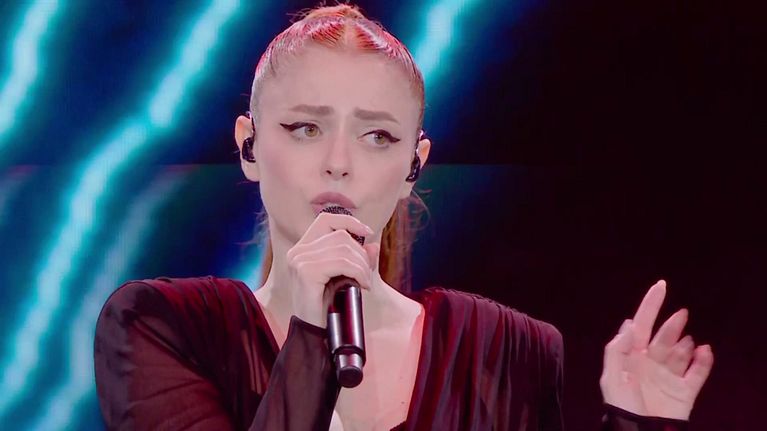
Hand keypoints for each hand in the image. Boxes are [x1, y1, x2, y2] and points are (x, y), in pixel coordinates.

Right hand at [285, 211, 379, 327]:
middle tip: (367, 275)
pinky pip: (342, 263)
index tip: (368, 232)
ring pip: (344, 249)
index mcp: (302, 249)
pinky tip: (362, 285)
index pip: (326, 219)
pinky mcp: (306, 272)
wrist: (313, 333)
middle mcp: (297, 252)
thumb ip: (356, 259)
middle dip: (361, 254)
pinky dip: (358, 272)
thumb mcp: (344, 277)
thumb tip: (373, 245)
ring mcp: (299, 261)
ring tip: (365, 283)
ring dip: (362, 266)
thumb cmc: (328, 306)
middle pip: (340, 236)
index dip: (349, 221)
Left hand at [600, 280, 713, 419]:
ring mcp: (669, 376)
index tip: (661, 285)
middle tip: (681, 315)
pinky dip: (704, 360)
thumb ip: (617, 349)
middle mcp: (650, 363)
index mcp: (631, 356)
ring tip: (687, 342)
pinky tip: (704, 351)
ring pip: (681, 352)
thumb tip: (629, 324)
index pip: (641, 325)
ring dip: (685, 344)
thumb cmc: (622, 407)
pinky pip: (698, 372)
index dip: (650, 305)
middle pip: (663, 336)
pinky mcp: (685, 391)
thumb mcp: (611, 378)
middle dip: (671, 324)